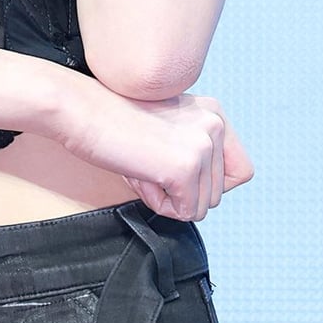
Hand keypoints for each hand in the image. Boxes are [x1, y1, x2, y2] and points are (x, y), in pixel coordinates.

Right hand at [65, 82, 253, 221]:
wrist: (82, 109)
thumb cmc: (115, 121)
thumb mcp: (169, 129)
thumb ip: (195, 152)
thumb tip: (207, 197)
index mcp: (214, 112)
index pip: (241, 171)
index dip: (210, 185)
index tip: (179, 173)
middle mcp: (215, 125)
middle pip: (217, 195)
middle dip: (179, 192)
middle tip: (147, 163)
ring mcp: (202, 146)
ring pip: (201, 208)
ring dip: (168, 198)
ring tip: (142, 165)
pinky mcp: (185, 168)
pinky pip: (183, 213)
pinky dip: (158, 204)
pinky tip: (139, 173)